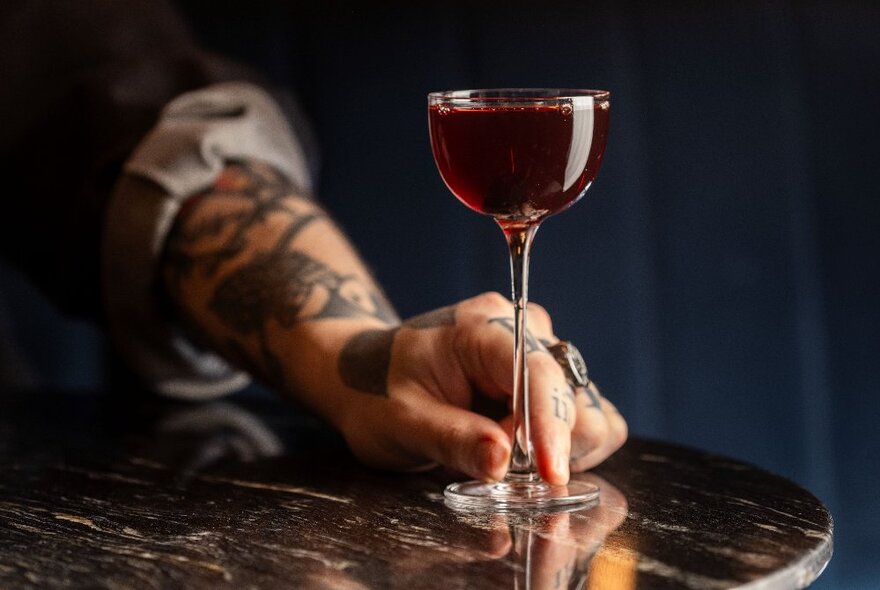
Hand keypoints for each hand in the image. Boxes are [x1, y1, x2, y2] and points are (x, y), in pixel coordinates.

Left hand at [336, 292, 627, 483]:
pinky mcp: (550, 383)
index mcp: (482, 326)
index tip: (552, 475)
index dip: (550, 425)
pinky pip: (589, 420)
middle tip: (498, 466)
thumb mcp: (401, 421)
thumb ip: (451, 439)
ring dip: (558, 450)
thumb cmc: (378, 390)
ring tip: (502, 456)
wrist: (370, 376)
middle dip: (548, 445)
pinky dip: (566, 449)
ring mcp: (542, 355)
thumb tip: (503, 461)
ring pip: (590, 413)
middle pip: (572, 395)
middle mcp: (524, 331)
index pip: (536, 371)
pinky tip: (526, 456)